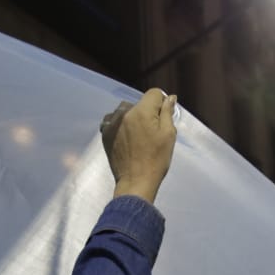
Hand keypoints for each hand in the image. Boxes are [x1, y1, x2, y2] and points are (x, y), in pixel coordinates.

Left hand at [101, 88, 177, 203]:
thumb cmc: (156, 160)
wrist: (136, 181)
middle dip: (146, 111)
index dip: (161, 102)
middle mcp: (124, 113)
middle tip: (151, 131)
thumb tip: (168, 97)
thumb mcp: (168, 135)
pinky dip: (119, 124)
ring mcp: (112, 123)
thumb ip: (167, 112)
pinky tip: (125, 136)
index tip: (162, 116)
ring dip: (131, 116)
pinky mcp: (105, 134)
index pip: (153, 94)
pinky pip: (112, 120)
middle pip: (138, 103)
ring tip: (137, 134)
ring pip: (124, 110)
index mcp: (142, 112)